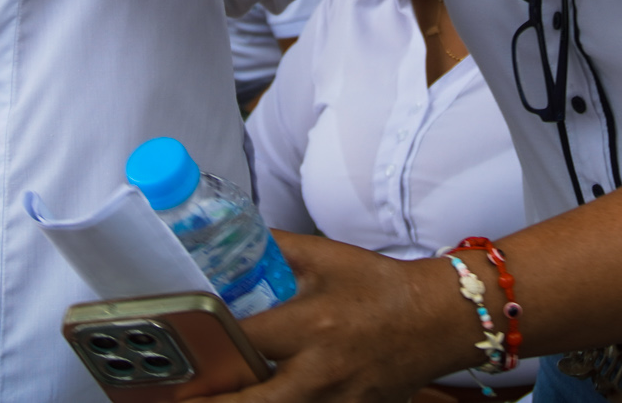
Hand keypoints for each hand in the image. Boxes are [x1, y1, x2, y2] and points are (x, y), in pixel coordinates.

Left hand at [207, 233, 476, 401]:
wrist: (439, 319)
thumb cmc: (382, 287)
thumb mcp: (327, 257)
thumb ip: (278, 247)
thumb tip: (236, 235)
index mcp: (310, 325)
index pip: (244, 343)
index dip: (209, 350)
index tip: (183, 354)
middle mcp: (319, 370)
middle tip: (181, 398)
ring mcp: (335, 400)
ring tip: (215, 399)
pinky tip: (267, 398)